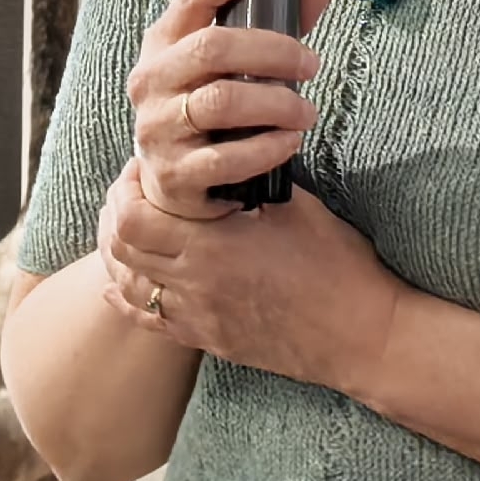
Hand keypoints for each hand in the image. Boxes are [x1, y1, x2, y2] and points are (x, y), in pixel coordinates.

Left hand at [97, 155, 403, 396]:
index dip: (127, 187)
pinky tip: (123, 281)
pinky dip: (128, 296)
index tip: (143, 168)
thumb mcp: (294, 206)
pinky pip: (148, 321)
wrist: (363, 334)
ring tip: (129, 226)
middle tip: (131, 191)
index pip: (134, 216)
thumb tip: (227, 140)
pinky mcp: (208, 340)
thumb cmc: (337, 264)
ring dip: (119, 252)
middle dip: (116, 213)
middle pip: (120, 248)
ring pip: (127, 286)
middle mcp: (194, 285)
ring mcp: (198, 318)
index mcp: (212, 246)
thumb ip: (250, 177)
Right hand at [128, 0, 335, 221]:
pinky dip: (267, 148)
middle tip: (312, 63)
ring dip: (277, 103)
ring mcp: (158, 128)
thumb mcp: (233, 63)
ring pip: (221, 102)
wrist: (172, 181)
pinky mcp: (174, 175)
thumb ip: (277, 23)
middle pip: (213, 47)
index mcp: (164, 42)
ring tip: (307, 111)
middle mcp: (153, 80)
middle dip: (273, 51)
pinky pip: (226, 158)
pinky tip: (289, 142)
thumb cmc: (209, 106)